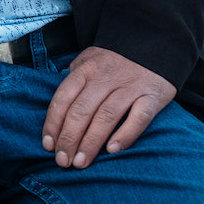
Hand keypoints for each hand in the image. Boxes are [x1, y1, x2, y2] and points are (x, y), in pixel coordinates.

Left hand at [41, 47, 175, 167]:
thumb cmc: (115, 60)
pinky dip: (125, 134)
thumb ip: (73, 80)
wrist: (155, 41)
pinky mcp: (152, 96)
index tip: (48, 146)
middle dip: (69, 139)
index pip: (63, 99)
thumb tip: (57, 107)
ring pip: (106, 117)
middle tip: (63, 162)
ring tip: (81, 162)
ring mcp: (129, 87)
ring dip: (91, 142)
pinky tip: (112, 150)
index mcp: (85, 70)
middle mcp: (105, 78)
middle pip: (81, 111)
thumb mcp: (89, 60)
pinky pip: (138, 118)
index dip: (53, 124)